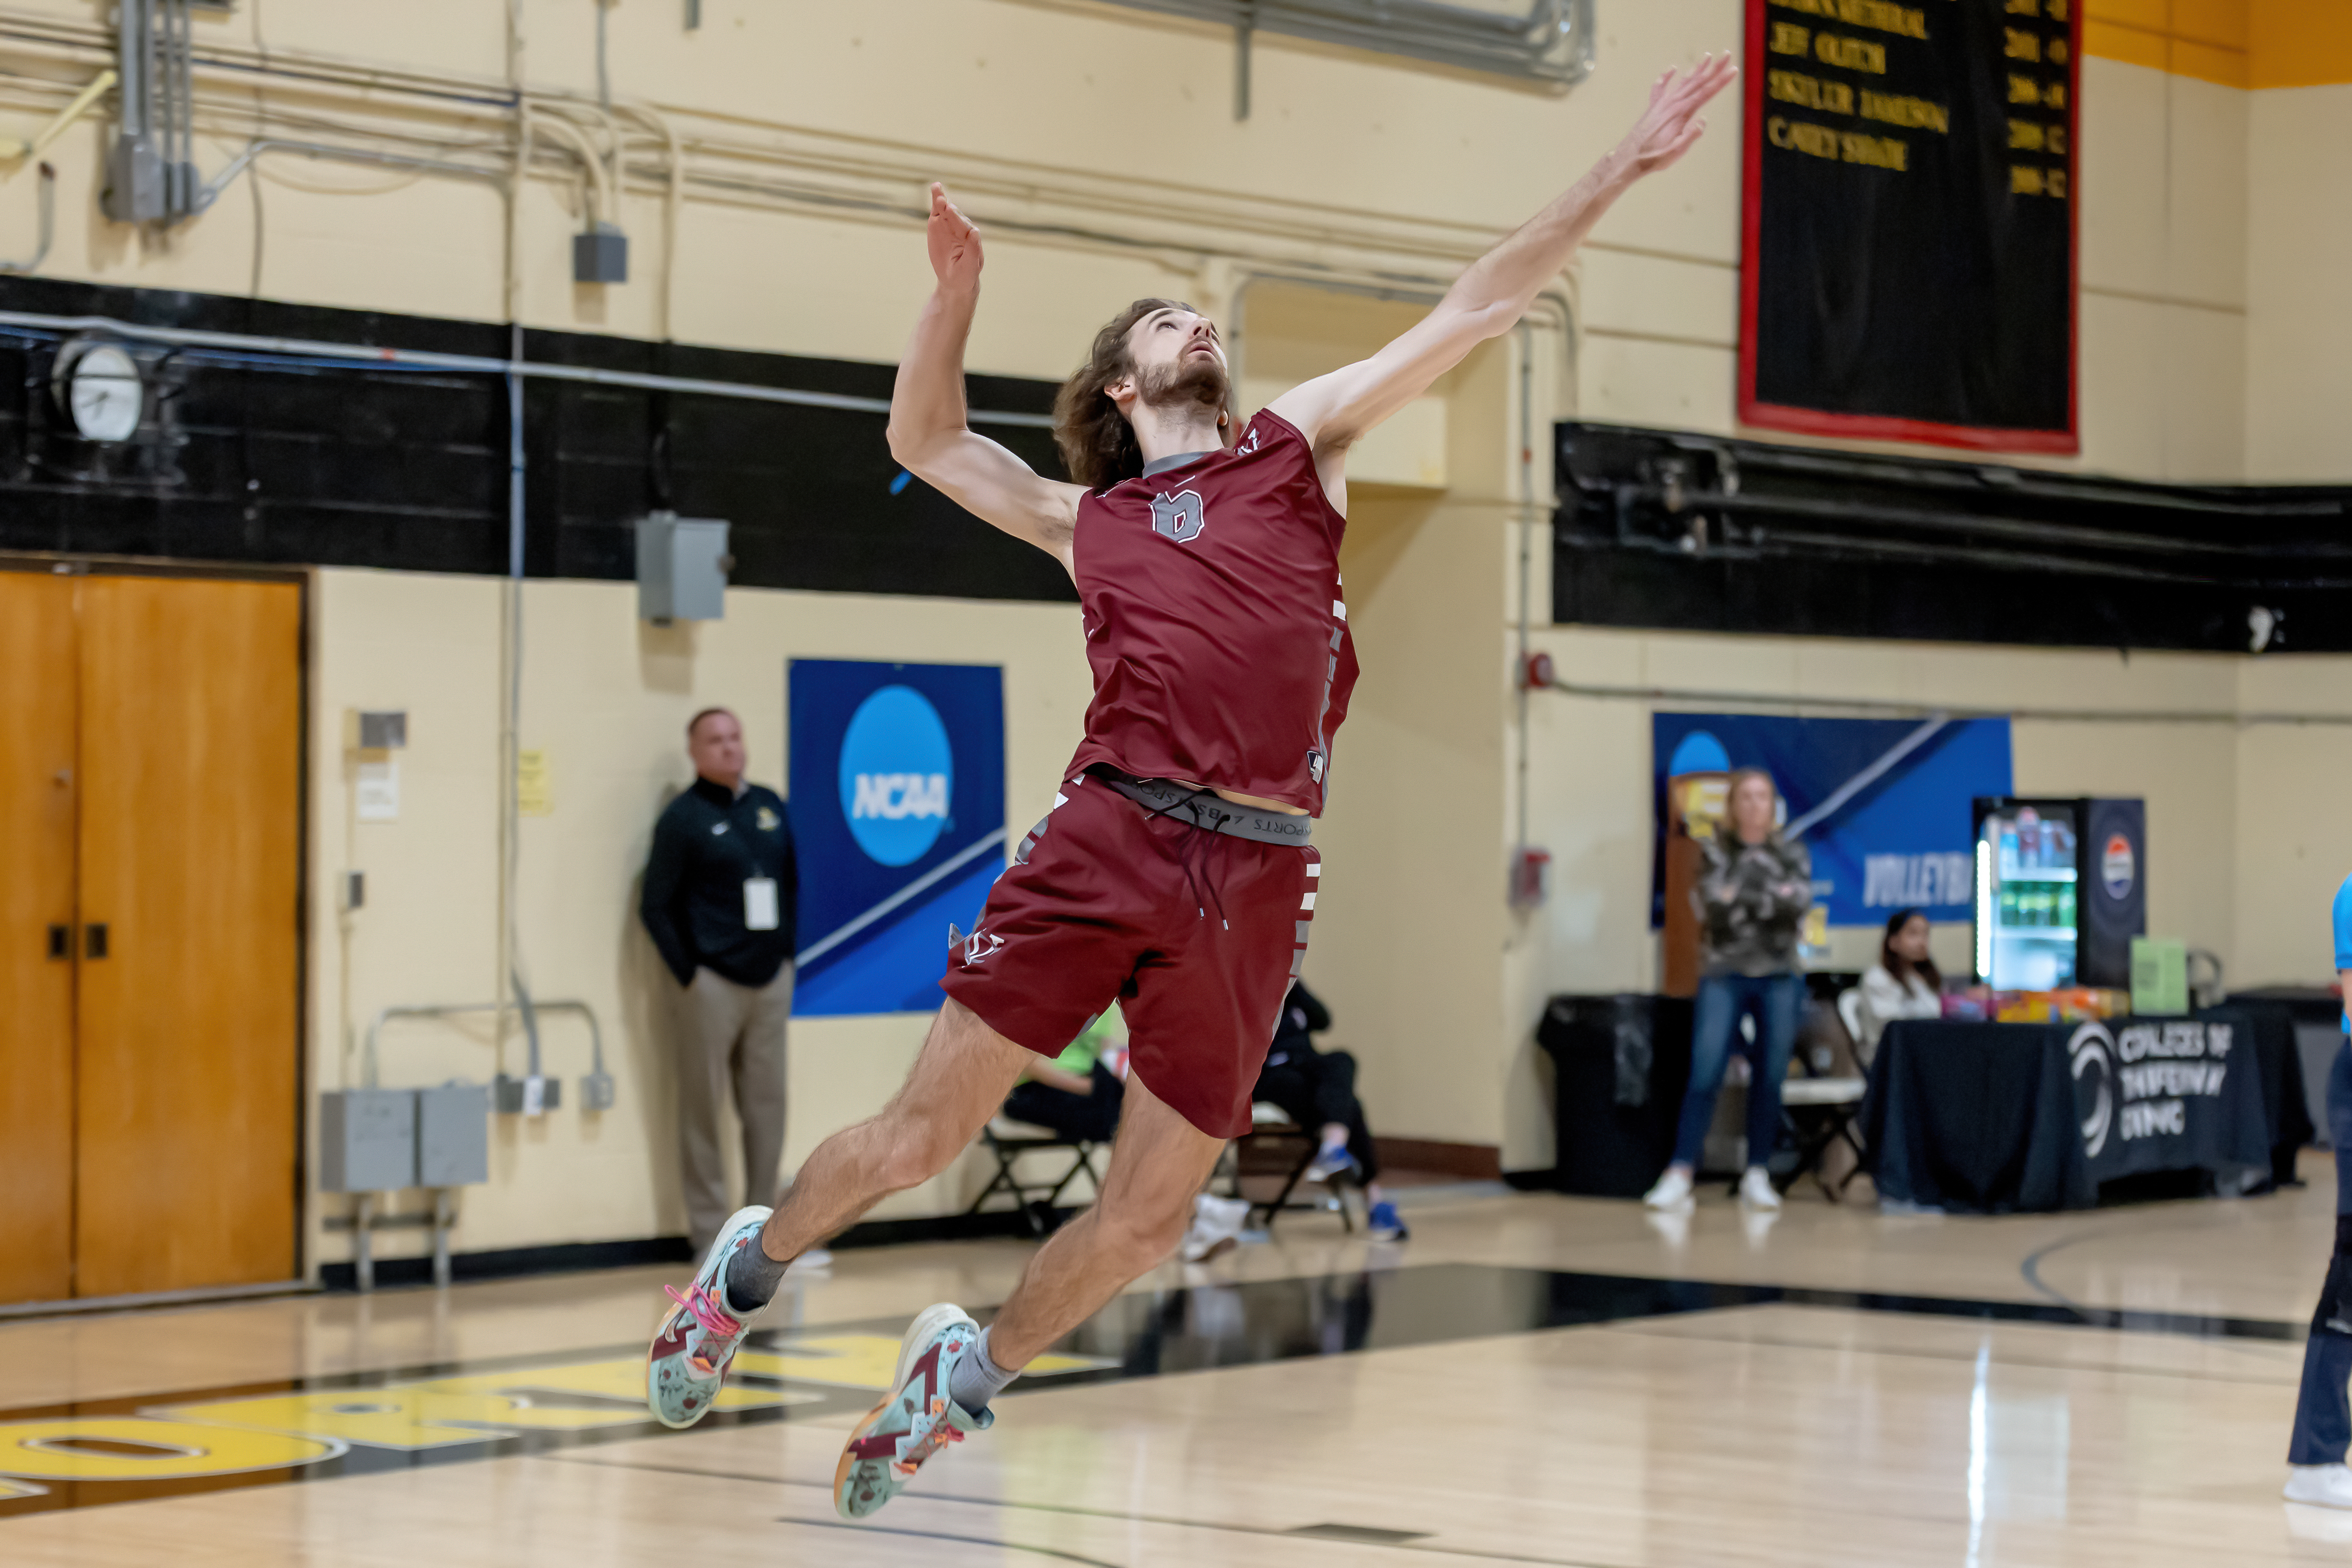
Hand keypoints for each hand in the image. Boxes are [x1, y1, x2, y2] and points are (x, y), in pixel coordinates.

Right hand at [925, 182, 982, 291]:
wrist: (954, 280)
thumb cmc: (965, 274)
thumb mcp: (970, 267)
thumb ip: (973, 250)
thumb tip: (975, 231)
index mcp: (972, 238)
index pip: (964, 226)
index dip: (956, 218)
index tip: (949, 210)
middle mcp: (961, 228)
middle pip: (955, 216)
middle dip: (949, 209)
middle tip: (942, 202)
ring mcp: (949, 225)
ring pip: (946, 210)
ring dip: (942, 200)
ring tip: (937, 190)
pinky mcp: (938, 224)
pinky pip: (938, 211)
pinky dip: (936, 201)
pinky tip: (935, 188)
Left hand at [1616, 53, 1737, 177]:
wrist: (1630, 157)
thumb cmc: (1655, 157)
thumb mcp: (1677, 151)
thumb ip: (1691, 135)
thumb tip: (1703, 120)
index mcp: (1681, 112)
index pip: (1706, 92)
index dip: (1721, 81)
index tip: (1734, 69)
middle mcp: (1672, 103)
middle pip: (1698, 82)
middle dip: (1714, 68)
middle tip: (1726, 54)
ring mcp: (1662, 103)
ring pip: (1683, 82)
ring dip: (1696, 69)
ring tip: (1707, 56)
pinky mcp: (1653, 107)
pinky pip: (1660, 87)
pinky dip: (1666, 76)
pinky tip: (1672, 69)